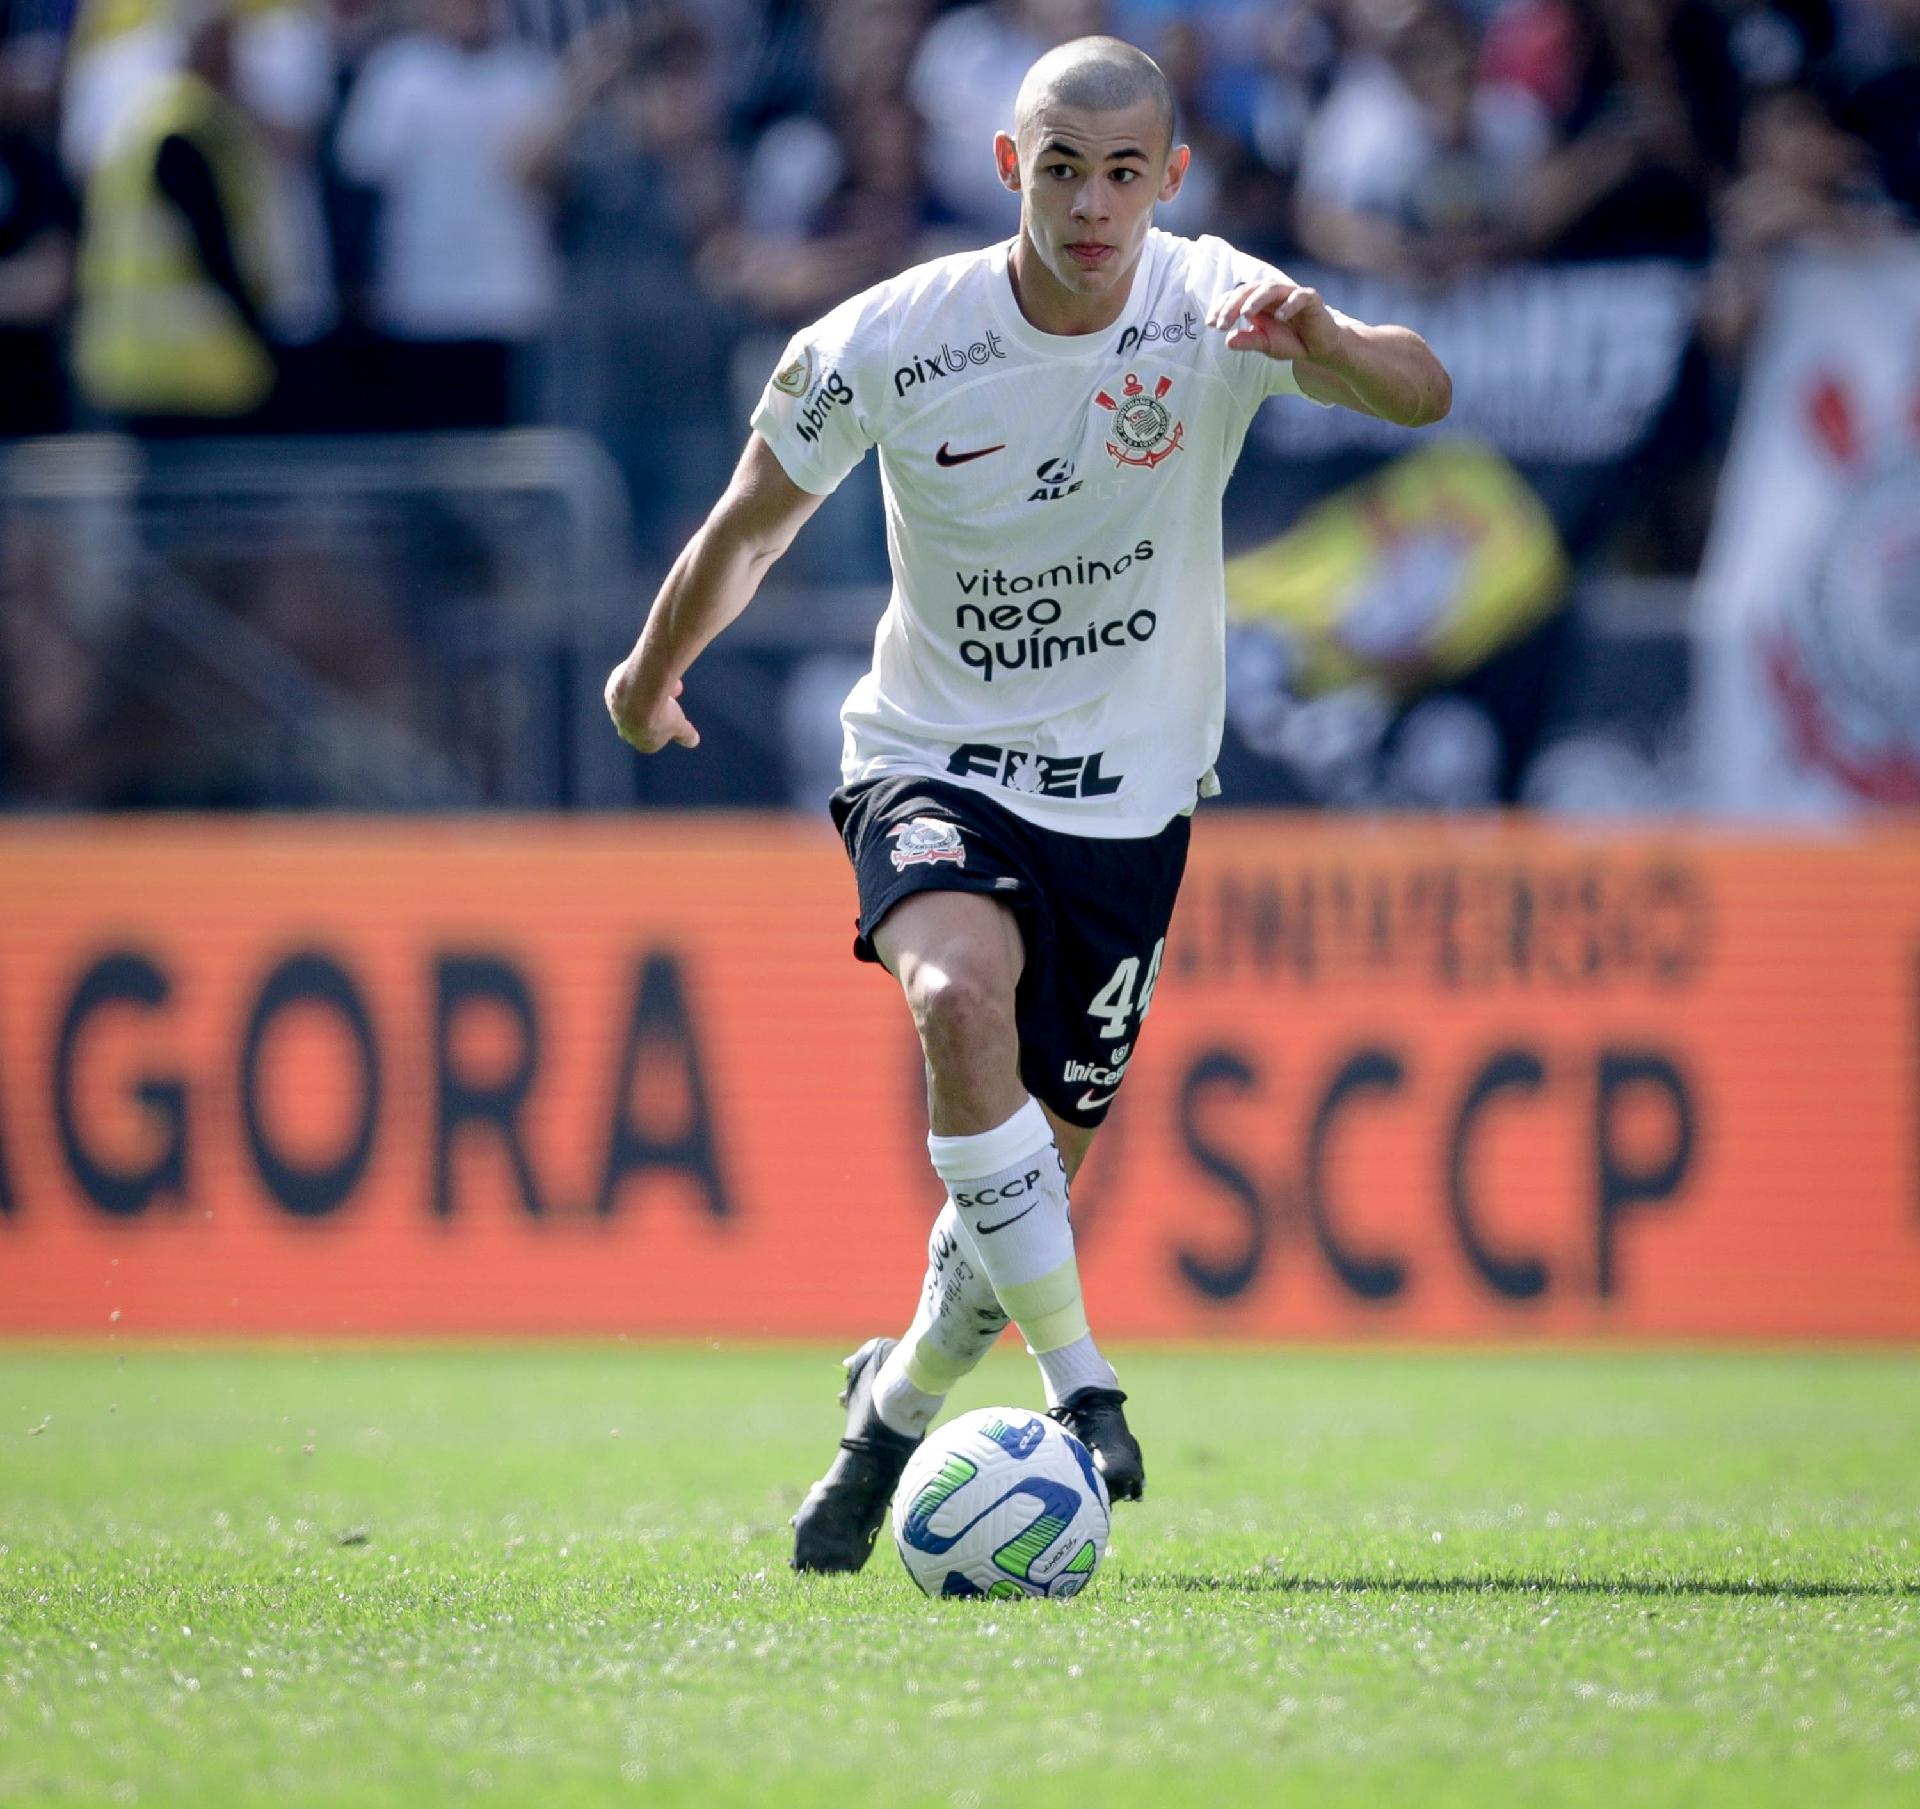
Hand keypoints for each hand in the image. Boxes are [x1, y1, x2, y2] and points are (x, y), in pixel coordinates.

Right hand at [605, 664, 699, 752]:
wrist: (639, 694)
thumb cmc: (661, 713)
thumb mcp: (679, 725)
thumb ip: (685, 734)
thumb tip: (693, 741)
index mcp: (643, 743)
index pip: (653, 738)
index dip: (665, 723)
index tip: (673, 713)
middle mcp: (625, 731)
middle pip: (641, 719)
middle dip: (655, 707)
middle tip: (671, 693)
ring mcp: (616, 712)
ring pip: (632, 702)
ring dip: (644, 693)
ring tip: (660, 681)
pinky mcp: (610, 694)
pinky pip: (624, 688)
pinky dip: (634, 682)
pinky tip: (644, 673)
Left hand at [1206, 277, 1346, 365]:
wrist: (1318, 348)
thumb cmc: (1289, 341)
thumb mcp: (1265, 345)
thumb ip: (1248, 341)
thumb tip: (1227, 341)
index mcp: (1258, 301)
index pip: (1236, 297)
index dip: (1222, 307)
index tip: (1211, 324)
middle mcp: (1272, 293)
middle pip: (1249, 289)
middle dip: (1234, 305)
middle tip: (1223, 323)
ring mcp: (1291, 294)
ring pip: (1271, 288)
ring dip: (1257, 300)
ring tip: (1246, 314)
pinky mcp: (1311, 299)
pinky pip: (1300, 297)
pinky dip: (1289, 305)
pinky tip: (1279, 317)